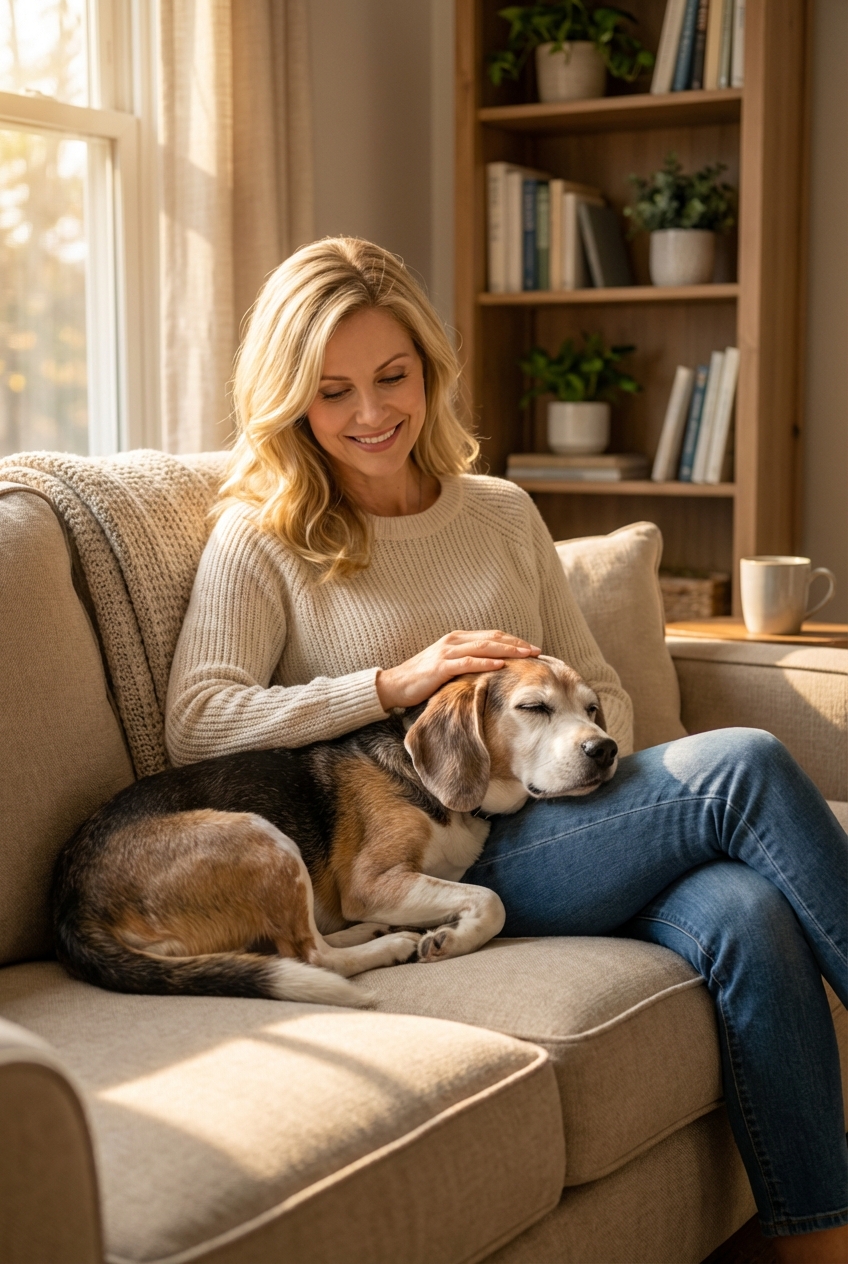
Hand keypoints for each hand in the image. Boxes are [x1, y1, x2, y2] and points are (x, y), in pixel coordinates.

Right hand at [376, 631, 540, 710]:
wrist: (395, 685)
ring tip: (525, 655)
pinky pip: (467, 663)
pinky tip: (500, 666)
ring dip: (507, 651)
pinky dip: (485, 663)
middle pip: (492, 639)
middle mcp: (454, 641)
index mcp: (458, 639)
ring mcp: (447, 653)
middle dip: (516, 644)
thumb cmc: (423, 678)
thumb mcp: (449, 666)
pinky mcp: (440, 667)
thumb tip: (491, 669)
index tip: (532, 648)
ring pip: (483, 648)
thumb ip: (467, 662)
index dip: (513, 641)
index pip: (492, 636)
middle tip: (537, 651)